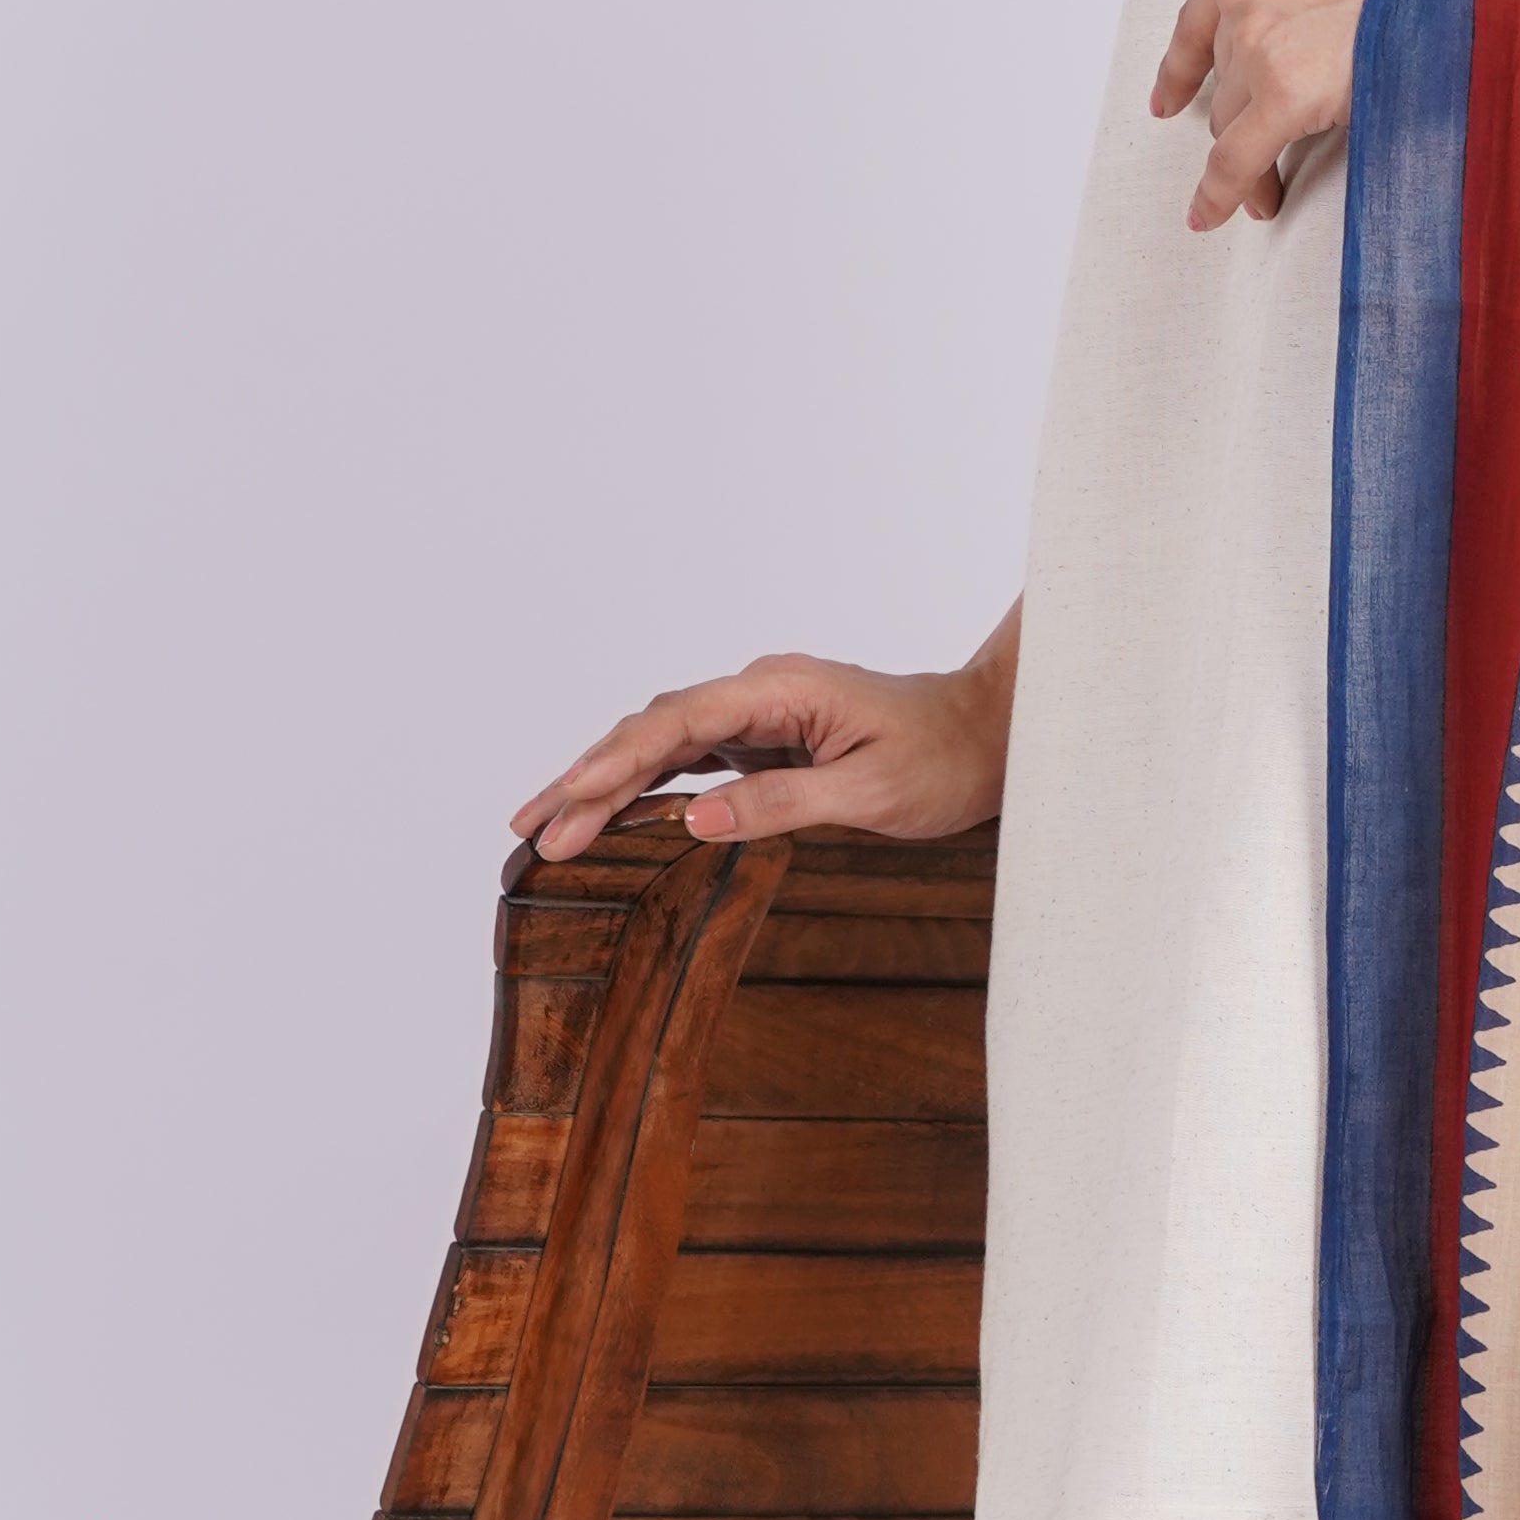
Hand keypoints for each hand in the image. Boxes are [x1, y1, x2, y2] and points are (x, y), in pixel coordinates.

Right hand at [509, 616, 1018, 865]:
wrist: (988, 733)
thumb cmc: (943, 759)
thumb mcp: (869, 792)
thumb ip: (781, 802)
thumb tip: (694, 819)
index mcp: (780, 690)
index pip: (676, 724)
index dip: (615, 764)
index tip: (569, 800)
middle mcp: (759, 691)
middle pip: (652, 731)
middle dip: (587, 779)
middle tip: (531, 830)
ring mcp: (759, 712)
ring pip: (662, 743)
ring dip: (605, 782)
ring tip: (545, 824)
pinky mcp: (764, 736)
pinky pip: (689, 757)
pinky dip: (645, 785)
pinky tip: (608, 812)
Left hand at [1152, 0, 1398, 228]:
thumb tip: (1310, 45)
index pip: (1197, 19)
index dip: (1181, 69)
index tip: (1169, 100)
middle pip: (1223, 80)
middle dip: (1235, 125)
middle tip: (1249, 164)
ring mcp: (1259, 41)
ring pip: (1229, 123)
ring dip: (1244, 162)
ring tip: (1265, 194)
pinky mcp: (1283, 92)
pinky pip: (1236, 160)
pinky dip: (1220, 194)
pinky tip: (1214, 215)